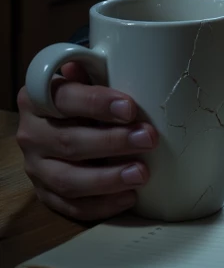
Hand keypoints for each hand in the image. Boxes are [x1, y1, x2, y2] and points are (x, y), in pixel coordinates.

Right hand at [16, 60, 156, 221]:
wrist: (60, 121)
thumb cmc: (82, 96)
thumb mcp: (85, 78)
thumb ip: (95, 72)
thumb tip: (113, 60)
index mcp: (37, 98)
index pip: (64, 100)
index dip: (97, 104)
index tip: (129, 108)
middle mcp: (31, 134)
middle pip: (69, 143)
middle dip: (113, 143)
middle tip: (148, 139)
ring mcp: (35, 167)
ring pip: (68, 180)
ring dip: (108, 179)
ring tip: (141, 173)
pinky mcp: (45, 194)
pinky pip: (70, 207)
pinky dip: (101, 205)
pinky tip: (128, 197)